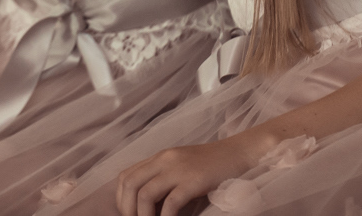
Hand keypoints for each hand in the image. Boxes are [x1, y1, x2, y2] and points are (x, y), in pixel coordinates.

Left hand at [116, 138, 257, 215]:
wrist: (240, 152)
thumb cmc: (214, 165)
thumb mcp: (182, 166)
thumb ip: (164, 177)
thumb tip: (147, 203)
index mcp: (160, 157)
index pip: (126, 176)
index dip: (121, 199)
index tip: (128, 214)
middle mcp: (164, 160)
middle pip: (129, 184)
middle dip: (126, 208)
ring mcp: (179, 169)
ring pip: (145, 193)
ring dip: (142, 215)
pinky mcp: (194, 180)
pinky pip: (171, 202)